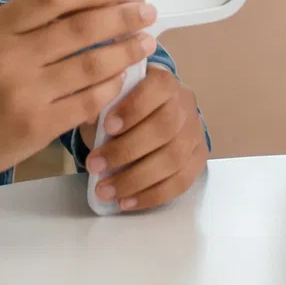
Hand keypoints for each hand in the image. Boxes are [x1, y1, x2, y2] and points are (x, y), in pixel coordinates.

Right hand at [0, 0, 157, 195]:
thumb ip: (30, 14)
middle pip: (79, 28)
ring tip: (146, 41)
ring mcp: (26, 94)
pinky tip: (123, 76)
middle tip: (146, 11)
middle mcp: (10, 57)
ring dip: (126, 50)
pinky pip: (88, 100)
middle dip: (121, 17)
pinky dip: (111, 86)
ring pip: (91, 65)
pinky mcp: (39, 126)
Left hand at [80, 65, 207, 211]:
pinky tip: (127, 202)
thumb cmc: (126, 107)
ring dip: (136, 179)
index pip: (155, 90)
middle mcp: (185, 104)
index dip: (132, 109)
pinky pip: (181, 182)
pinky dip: (152, 195)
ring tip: (105, 191)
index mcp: (164, 82)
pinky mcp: (198, 159)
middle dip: (126, 151)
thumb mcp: (111, 97)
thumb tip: (88, 115)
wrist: (153, 115)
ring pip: (173, 159)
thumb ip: (101, 103)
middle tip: (95, 165)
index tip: (107, 127)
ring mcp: (195, 133)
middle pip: (164, 128)